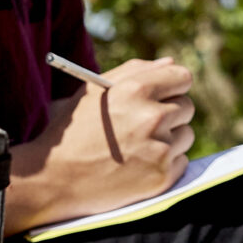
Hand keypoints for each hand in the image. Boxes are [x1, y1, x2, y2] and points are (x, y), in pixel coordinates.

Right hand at [56, 59, 196, 203]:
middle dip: (170, 114)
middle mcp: (152, 117)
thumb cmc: (73, 130)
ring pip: (186, 135)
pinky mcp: (162, 176)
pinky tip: (139, 166)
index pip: (182, 78)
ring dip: (169, 140)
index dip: (173, 87)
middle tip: (146, 126)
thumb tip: (171, 63)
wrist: (54, 179)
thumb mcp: (94, 91)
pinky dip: (165, 164)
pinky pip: (181, 162)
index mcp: (136, 90)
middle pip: (187, 107)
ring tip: (138, 147)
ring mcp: (159, 148)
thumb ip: (135, 71)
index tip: (167, 95)